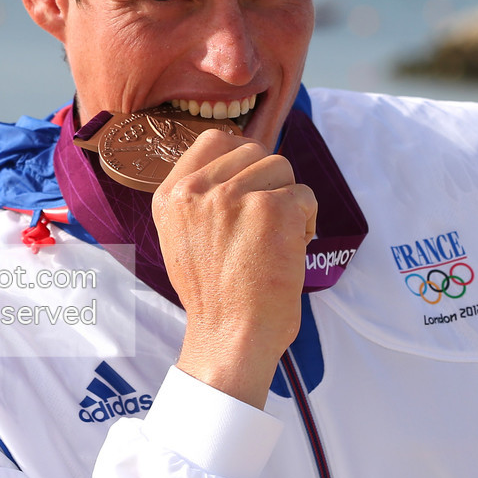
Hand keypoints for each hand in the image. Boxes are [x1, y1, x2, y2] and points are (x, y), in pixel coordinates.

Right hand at [153, 129, 317, 407]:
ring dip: (288, 199)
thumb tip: (240, 162)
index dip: (242, 156)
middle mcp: (196, 190)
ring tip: (277, 237)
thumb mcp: (183, 237)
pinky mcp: (271, 209)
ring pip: (281, 167)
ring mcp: (232, 196)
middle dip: (269, 180)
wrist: (229, 337)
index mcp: (171, 195)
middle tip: (265, 222)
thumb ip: (201, 198)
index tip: (252, 182)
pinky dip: (307, 221)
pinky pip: (304, 194)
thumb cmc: (214, 295)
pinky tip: (291, 249)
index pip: (215, 140)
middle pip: (253, 150)